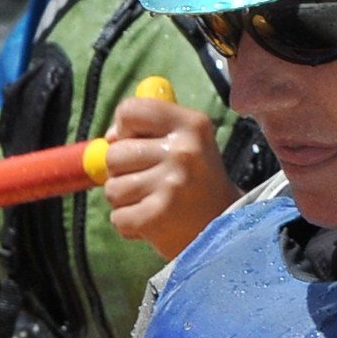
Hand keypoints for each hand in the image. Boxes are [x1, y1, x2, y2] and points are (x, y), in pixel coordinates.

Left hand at [98, 94, 238, 262]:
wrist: (227, 227)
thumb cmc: (196, 182)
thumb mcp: (187, 143)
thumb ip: (148, 130)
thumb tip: (109, 137)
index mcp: (191, 125)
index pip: (131, 110)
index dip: (123, 128)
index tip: (135, 142)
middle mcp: (183, 151)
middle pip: (114, 154)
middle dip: (122, 172)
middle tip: (152, 182)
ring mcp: (171, 185)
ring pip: (112, 189)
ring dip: (126, 201)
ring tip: (155, 202)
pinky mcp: (157, 217)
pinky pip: (118, 217)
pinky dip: (129, 224)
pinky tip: (154, 222)